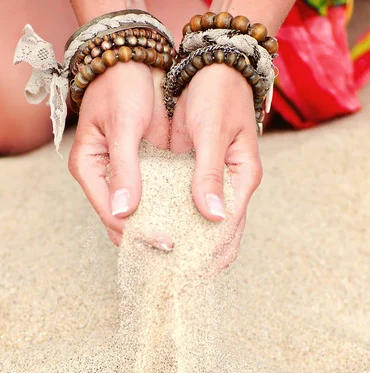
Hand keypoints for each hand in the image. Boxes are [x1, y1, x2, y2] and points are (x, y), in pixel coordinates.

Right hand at [68, 62, 172, 249]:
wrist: (137, 58)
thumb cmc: (123, 85)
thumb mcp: (125, 125)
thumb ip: (125, 169)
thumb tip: (123, 213)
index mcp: (89, 169)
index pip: (111, 215)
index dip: (137, 233)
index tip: (166, 243)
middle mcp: (104, 178)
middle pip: (123, 221)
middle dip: (146, 238)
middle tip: (177, 252)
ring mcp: (124, 176)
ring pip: (139, 214)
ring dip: (159, 227)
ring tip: (184, 245)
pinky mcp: (143, 170)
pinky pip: (155, 197)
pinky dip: (169, 210)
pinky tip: (189, 220)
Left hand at [171, 63, 262, 271]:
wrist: (211, 68)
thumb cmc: (216, 95)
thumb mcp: (211, 133)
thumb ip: (208, 175)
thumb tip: (212, 217)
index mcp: (241, 179)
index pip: (230, 229)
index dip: (210, 254)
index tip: (188, 273)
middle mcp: (230, 188)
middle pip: (220, 236)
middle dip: (199, 259)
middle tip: (172, 278)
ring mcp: (214, 185)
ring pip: (203, 227)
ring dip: (186, 246)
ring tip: (162, 265)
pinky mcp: (197, 179)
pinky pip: (187, 208)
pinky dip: (174, 224)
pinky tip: (156, 235)